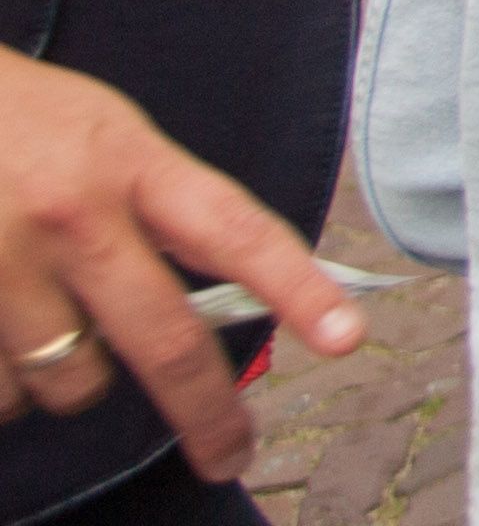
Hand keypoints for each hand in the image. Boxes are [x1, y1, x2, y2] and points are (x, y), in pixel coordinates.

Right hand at [0, 47, 361, 484]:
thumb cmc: (24, 123)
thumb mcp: (109, 138)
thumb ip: (163, 209)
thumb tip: (227, 298)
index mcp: (133, 165)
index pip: (236, 231)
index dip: (298, 288)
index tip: (347, 338)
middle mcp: (75, 217)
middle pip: (164, 341)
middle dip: (206, 413)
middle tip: (229, 452)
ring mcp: (3, 266)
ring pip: (69, 382)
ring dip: (68, 380)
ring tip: (47, 324)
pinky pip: (0, 393)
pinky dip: (8, 386)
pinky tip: (3, 334)